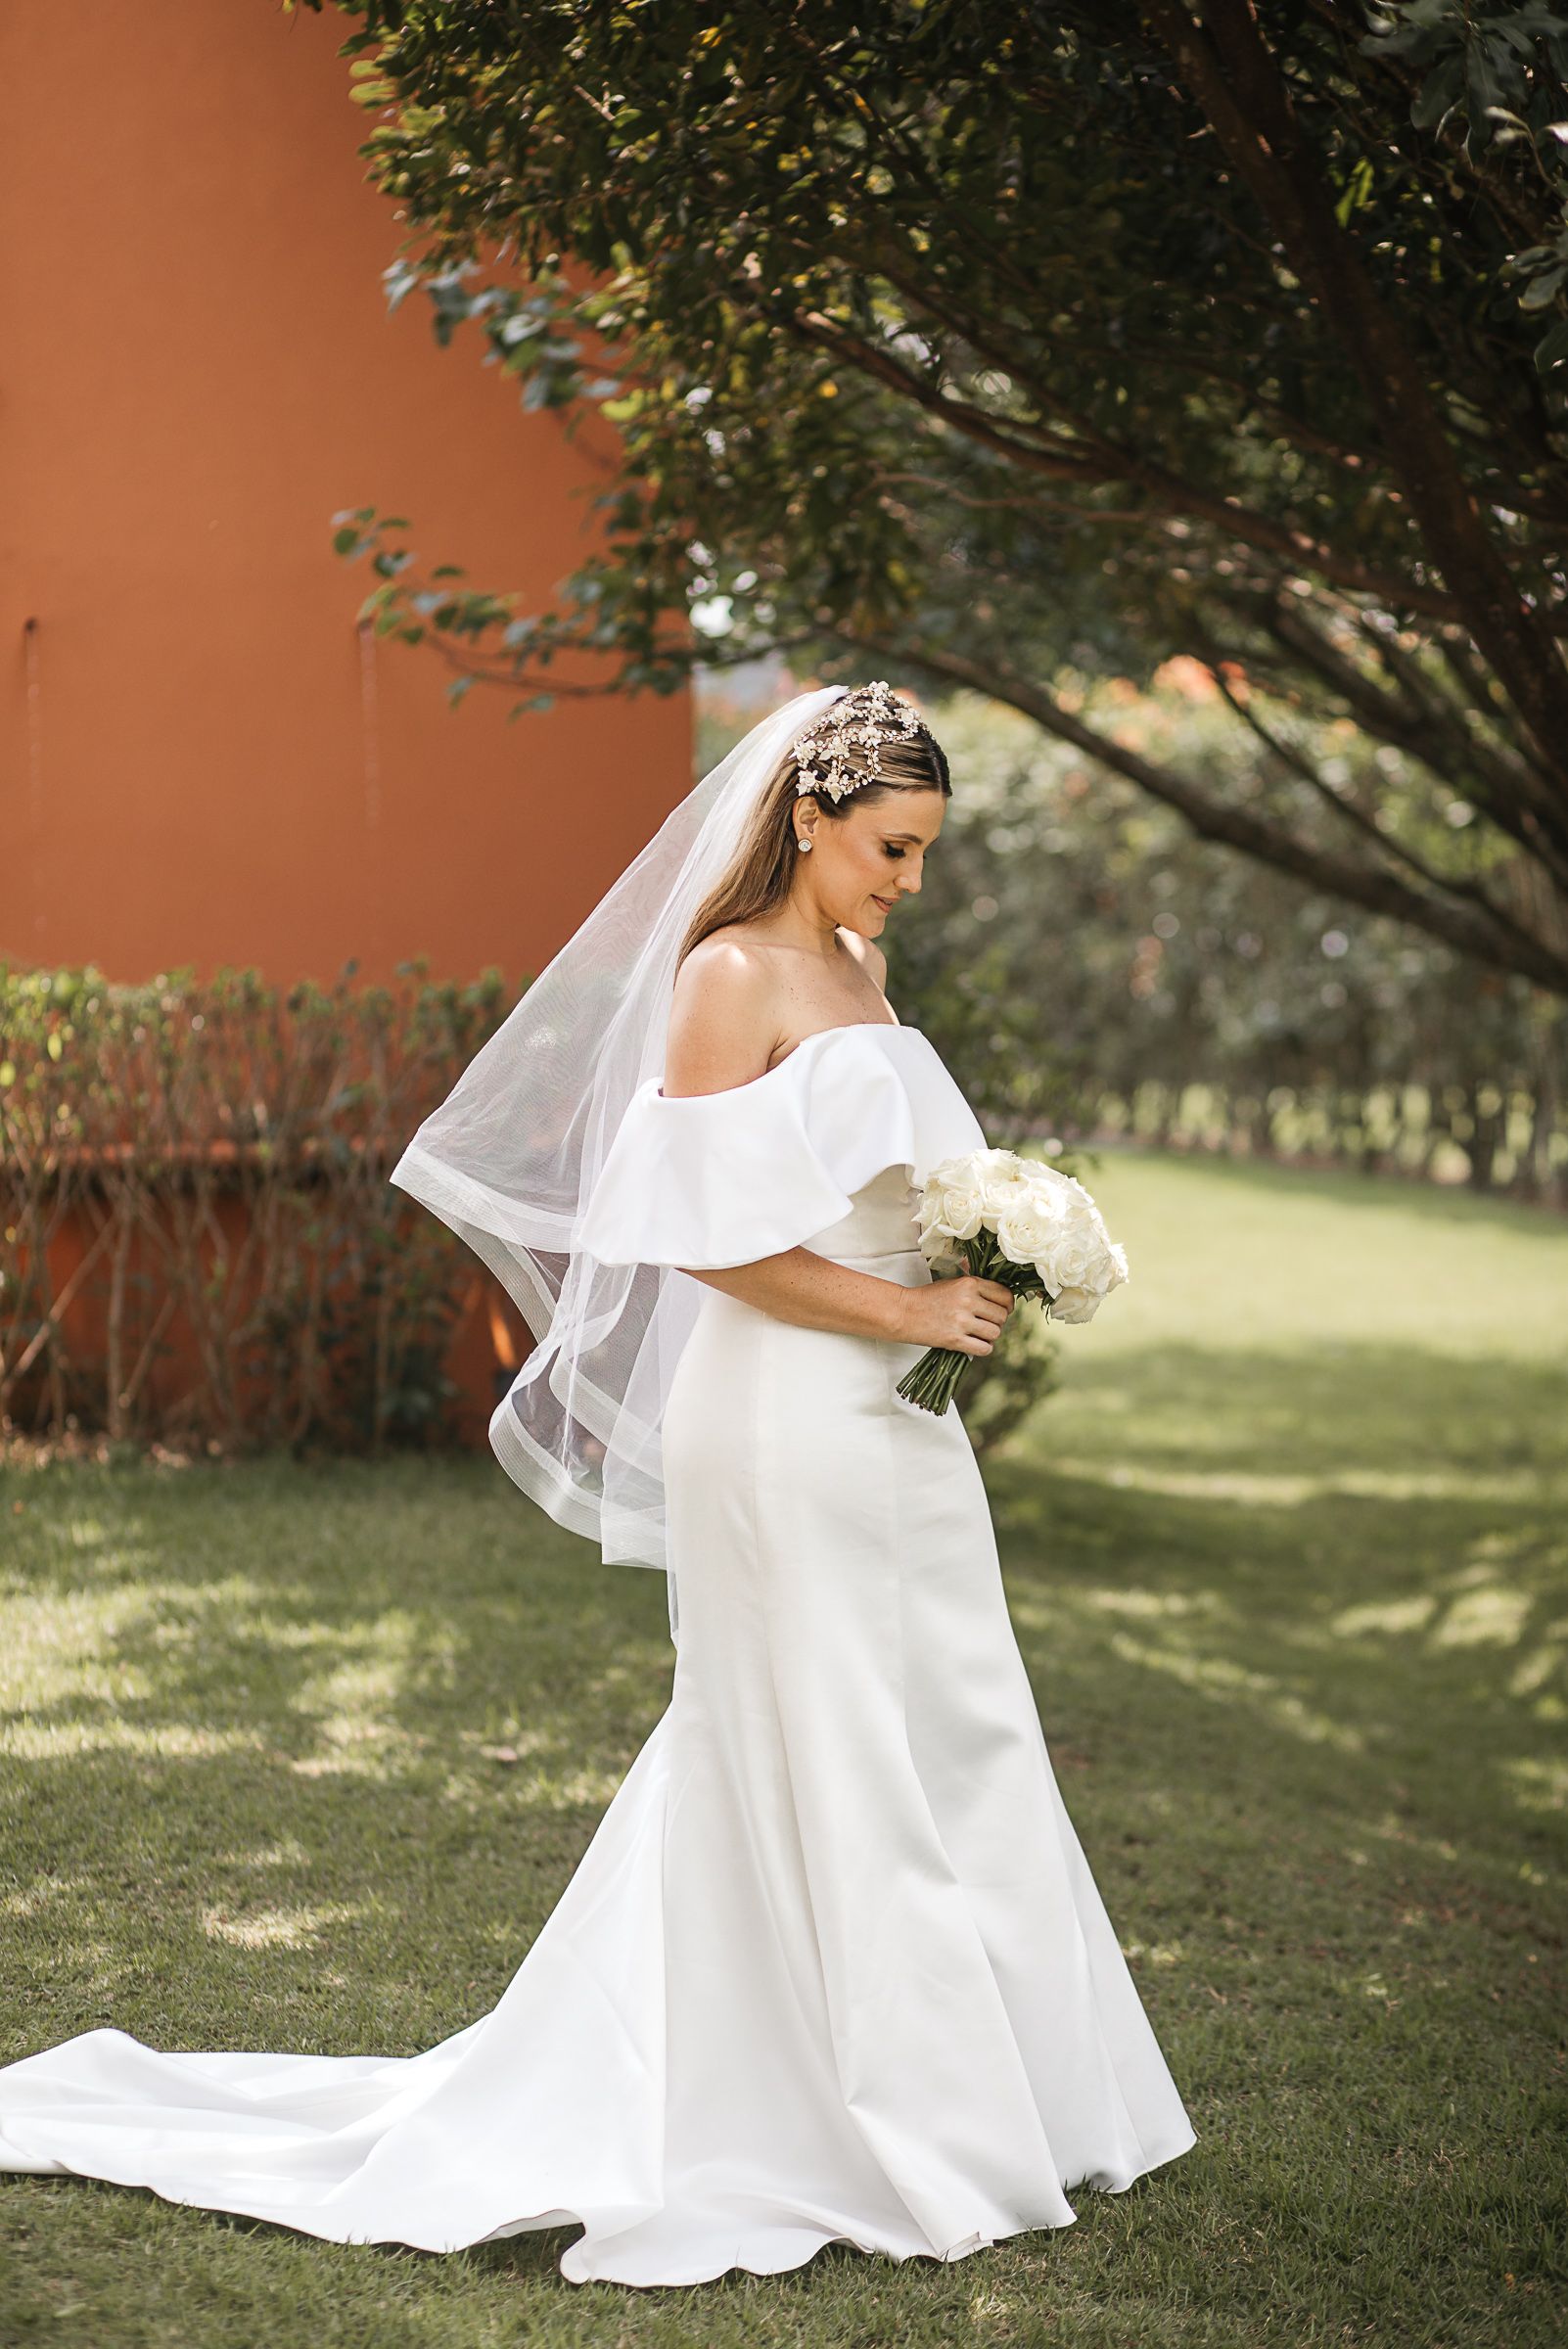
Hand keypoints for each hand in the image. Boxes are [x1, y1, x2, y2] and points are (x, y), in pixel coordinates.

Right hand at [895, 1274, 1014, 1355]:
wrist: (904, 1312)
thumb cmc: (928, 1298)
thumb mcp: (953, 1282)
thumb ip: (976, 1286)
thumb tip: (1002, 1296)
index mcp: (970, 1283)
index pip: (1004, 1295)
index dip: (1007, 1304)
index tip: (1003, 1309)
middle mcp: (968, 1301)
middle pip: (1002, 1316)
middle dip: (997, 1321)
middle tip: (986, 1323)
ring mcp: (962, 1321)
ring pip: (995, 1333)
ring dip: (989, 1336)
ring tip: (978, 1333)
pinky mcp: (955, 1340)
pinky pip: (984, 1348)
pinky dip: (983, 1348)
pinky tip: (974, 1344)